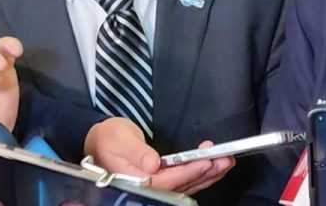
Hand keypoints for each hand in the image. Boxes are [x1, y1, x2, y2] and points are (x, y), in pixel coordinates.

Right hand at [84, 119, 233, 194]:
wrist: (99, 140)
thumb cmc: (108, 138)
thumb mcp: (119, 139)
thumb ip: (136, 152)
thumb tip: (153, 163)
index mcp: (136, 181)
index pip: (168, 180)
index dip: (189, 172)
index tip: (207, 161)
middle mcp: (148, 188)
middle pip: (182, 185)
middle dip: (207, 172)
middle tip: (226, 159)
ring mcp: (155, 186)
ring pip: (187, 184)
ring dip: (209, 174)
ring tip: (226, 162)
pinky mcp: (162, 181)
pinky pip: (185, 181)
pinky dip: (201, 174)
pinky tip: (214, 166)